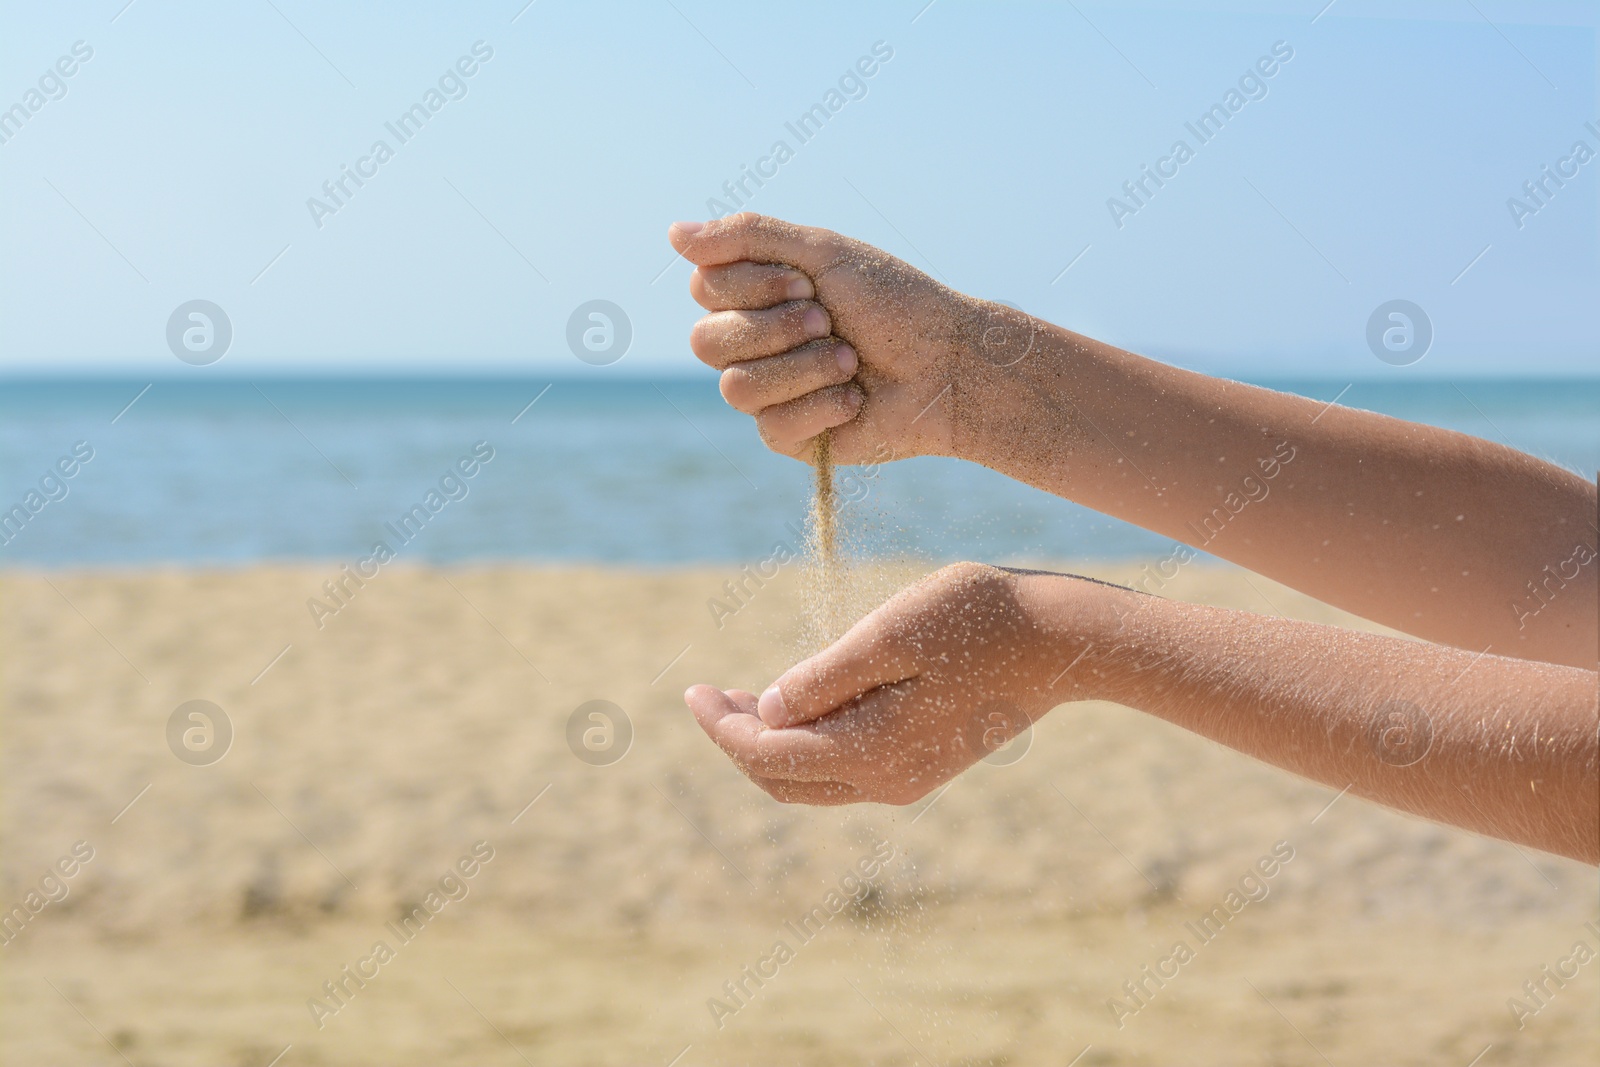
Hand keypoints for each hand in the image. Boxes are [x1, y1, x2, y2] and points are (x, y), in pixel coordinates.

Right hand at [667, 214, 1039, 463]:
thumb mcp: (823, 253)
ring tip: (851, 360)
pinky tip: (856, 399)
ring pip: (735, 388)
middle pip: (705, 341)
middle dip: (774, 328)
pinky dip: (821, 405)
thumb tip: (672, 232)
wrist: (950, 364)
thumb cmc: (896, 303)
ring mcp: (771, 392)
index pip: (703, 288)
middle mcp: (755, 343)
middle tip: (828, 318)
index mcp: (758, 295)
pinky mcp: (792, 438)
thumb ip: (748, 237)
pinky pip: (770, 426)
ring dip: (803, 367)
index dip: (752, 286)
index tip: (807, 282)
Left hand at [683, 563, 1126, 804]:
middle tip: (708, 695)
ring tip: (741, 699)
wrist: (1064, 639)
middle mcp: (887, 781)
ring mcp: (909, 778)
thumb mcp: (889, 632)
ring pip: (813, 780)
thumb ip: (825, 676)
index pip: (768, 755)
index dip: (721, 727)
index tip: (692, 691)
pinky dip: (807, 743)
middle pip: (783, 780)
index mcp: (873, 751)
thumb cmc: (978, 617)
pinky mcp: (924, 763)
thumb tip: (770, 710)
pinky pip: (845, 768)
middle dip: (737, 741)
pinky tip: (799, 704)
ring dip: (771, 744)